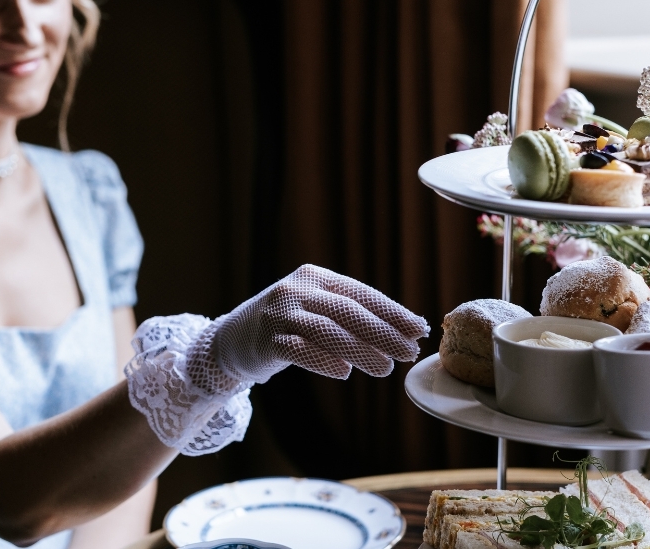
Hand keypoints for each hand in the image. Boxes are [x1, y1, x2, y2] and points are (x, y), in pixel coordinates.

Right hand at [190, 264, 428, 391]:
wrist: (231, 340)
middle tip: (410, 352)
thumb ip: (351, 314)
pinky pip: (297, 349)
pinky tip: (344, 372)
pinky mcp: (266, 340)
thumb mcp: (316, 308)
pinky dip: (322, 360)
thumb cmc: (286, 325)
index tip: (419, 329)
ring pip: (326, 330)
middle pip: (347, 311)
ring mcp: (279, 314)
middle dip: (383, 332)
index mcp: (316, 277)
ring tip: (385, 369)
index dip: (392, 311)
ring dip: (360, 350)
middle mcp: (297, 290)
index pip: (360, 293)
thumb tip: (407, 329)